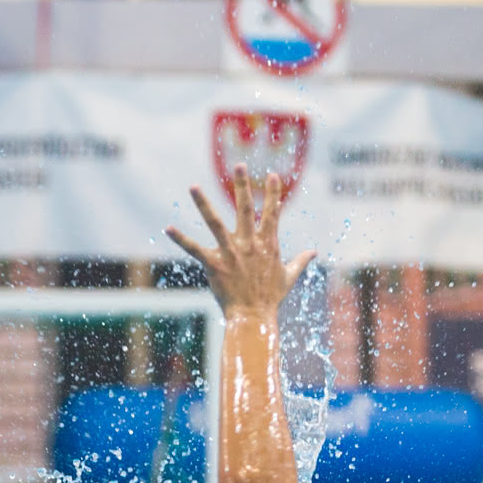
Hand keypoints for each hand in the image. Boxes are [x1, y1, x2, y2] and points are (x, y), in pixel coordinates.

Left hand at [165, 164, 316, 318]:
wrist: (254, 317)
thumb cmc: (271, 299)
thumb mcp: (289, 277)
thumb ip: (300, 261)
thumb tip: (314, 252)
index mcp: (267, 244)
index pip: (272, 213)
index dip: (272, 193)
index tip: (272, 175)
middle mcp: (249, 244)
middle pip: (245, 208)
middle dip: (242, 185)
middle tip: (239, 165)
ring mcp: (231, 252)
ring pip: (215, 222)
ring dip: (202, 204)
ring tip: (193, 186)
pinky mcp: (214, 264)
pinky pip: (194, 249)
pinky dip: (181, 239)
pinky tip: (168, 228)